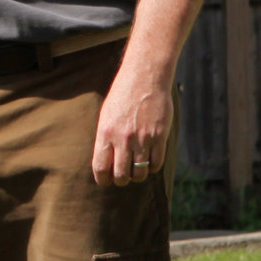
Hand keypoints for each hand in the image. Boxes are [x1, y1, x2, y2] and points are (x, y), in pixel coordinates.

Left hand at [91, 62, 172, 188]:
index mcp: (105, 134)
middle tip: (123, 176)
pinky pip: (156, 163)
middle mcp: (123, 139)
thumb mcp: (106, 116)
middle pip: (121, 176)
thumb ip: (106, 139)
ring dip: (138, 175)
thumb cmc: (122, 96)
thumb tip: (106, 163)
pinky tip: (150, 160)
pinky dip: (153, 167)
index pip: (100, 168)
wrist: (145, 78)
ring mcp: (142, 139)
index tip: (106, 181)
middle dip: (121, 180)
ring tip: (137, 168)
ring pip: (140, 173)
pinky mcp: (159, 136)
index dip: (103, 180)